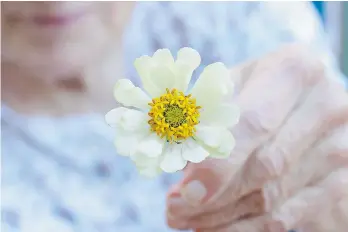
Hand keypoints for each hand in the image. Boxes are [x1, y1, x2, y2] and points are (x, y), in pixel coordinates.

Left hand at [165, 44, 347, 231]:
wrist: (307, 109)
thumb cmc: (260, 94)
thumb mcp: (235, 88)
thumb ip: (206, 115)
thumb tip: (177, 157)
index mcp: (295, 69)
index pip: (252, 123)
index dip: (218, 161)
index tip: (186, 191)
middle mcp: (326, 105)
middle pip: (265, 166)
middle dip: (215, 196)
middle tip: (175, 209)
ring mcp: (339, 145)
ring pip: (272, 196)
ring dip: (223, 215)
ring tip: (187, 217)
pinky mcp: (341, 181)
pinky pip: (288, 216)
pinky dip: (246, 227)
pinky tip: (215, 226)